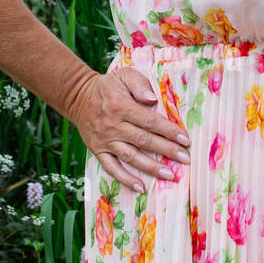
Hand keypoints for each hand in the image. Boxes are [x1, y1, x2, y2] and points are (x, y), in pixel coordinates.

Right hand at [70, 67, 190, 193]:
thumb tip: (152, 99)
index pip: (150, 121)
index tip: (185, 139)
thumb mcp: (124, 75)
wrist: (78, 97)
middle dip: (167, 150)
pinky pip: (112, 168)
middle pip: (144, 140)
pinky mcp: (98, 151)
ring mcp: (105, 140)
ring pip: (131, 157)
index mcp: (122, 106)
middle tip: (185, 159)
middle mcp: (113, 125)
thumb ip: (140, 84)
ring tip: (169, 175)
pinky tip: (140, 187)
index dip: (169, 131)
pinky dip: (125, 179)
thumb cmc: (108, 86)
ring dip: (151, 167)